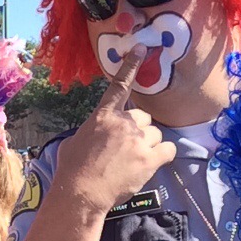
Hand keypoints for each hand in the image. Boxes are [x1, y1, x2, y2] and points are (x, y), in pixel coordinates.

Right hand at [55, 45, 176, 214]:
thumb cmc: (72, 170)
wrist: (81, 193)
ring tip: (133, 162)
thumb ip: (91, 132)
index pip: (120, 85)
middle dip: (139, 130)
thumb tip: (94, 137)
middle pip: (144, 117)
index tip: (141, 48)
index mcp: (103, 116)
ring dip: (149, 145)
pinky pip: (168, 150)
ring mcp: (138, 140)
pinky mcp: (149, 159)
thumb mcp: (74, 142)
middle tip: (127, 148)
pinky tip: (151, 163)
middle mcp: (123, 123)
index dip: (131, 65)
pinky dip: (163, 156)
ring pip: (155, 134)